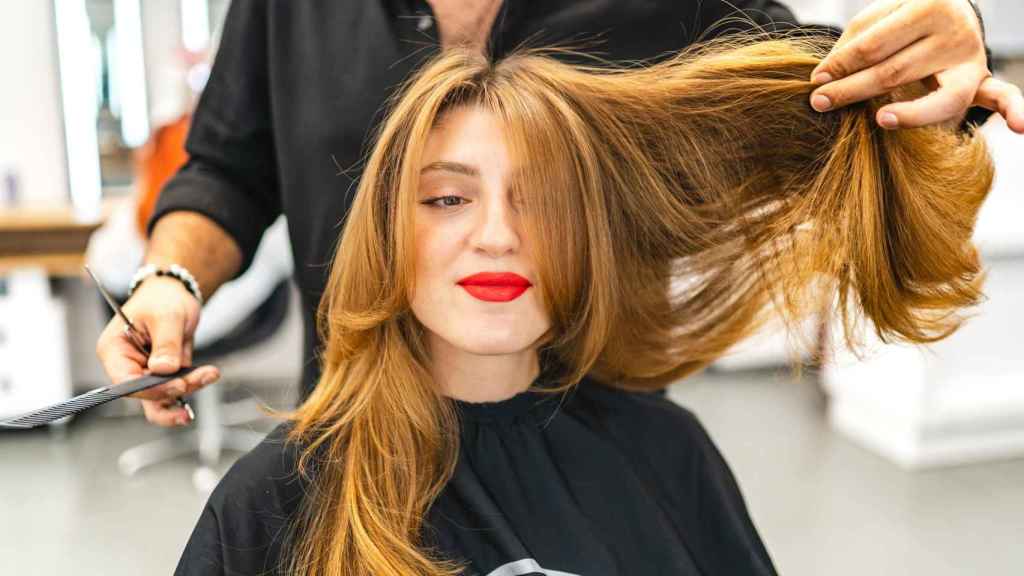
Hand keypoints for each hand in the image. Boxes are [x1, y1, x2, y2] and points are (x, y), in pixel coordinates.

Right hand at [95, 276, 218, 426]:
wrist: (175, 293)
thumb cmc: (162, 299)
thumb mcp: (167, 316)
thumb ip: (166, 344)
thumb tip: (164, 370)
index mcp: (114, 350)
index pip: (126, 381)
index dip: (151, 388)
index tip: (178, 384)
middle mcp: (126, 365)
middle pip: (145, 393)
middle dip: (174, 390)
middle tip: (198, 380)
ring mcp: (145, 371)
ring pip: (162, 396)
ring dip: (187, 388)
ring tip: (208, 374)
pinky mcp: (163, 374)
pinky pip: (176, 387)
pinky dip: (194, 383)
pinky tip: (208, 374)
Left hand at [808, 0, 1023, 133]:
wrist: (946, 13)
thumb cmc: (901, 21)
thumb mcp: (877, 19)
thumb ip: (854, 44)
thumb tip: (825, 76)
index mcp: (927, 6)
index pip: (875, 45)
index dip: (842, 64)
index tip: (815, 81)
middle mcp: (954, 31)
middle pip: (897, 71)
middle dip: (854, 90)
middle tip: (820, 103)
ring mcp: (970, 59)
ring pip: (939, 96)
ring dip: (909, 113)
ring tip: (880, 119)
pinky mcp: (980, 81)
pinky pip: (1002, 95)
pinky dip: (1016, 110)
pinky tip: (1022, 127)